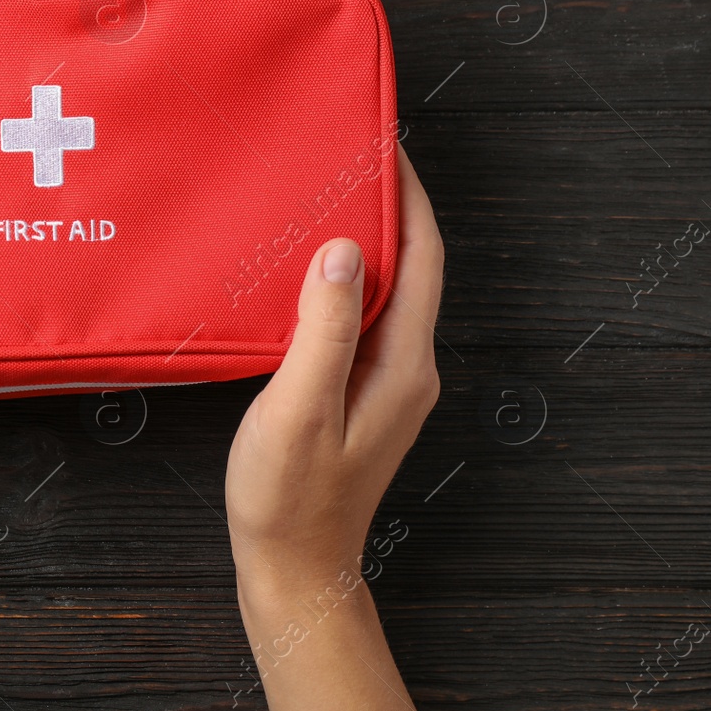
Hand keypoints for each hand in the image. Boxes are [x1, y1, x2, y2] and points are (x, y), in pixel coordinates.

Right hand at [225, 145, 443, 589]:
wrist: (293, 567)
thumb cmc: (289, 496)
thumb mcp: (299, 407)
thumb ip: (324, 327)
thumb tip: (343, 247)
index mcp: (402, 363)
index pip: (421, 257)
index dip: (406, 195)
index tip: (382, 143)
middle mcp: (407, 366)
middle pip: (410, 266)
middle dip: (385, 205)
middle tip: (345, 154)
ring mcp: (386, 381)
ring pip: (385, 290)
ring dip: (362, 240)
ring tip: (323, 195)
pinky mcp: (359, 391)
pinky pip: (362, 316)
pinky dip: (341, 278)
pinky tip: (305, 269)